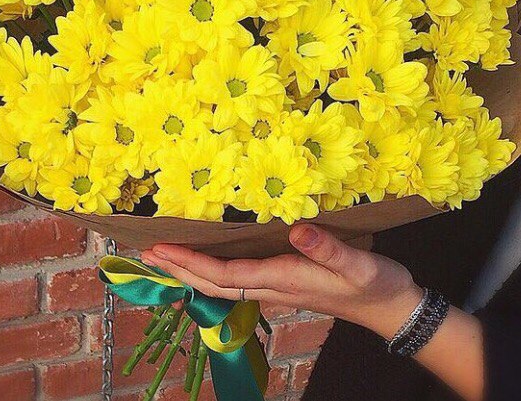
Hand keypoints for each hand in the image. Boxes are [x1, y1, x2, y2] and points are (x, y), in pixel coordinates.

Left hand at [142, 224, 422, 339]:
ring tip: (165, 259)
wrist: (388, 308)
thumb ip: (327, 248)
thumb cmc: (374, 284)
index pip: (225, 275)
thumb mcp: (358, 263)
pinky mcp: (281, 284)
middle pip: (213, 283)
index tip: (162, 249)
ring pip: (221, 284)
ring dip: (190, 272)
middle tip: (147, 254)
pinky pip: (236, 282)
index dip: (191, 262)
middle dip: (179, 269)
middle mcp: (271, 288)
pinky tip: (205, 265)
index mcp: (283, 279)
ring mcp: (275, 289)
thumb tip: (296, 229)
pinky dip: (211, 273)